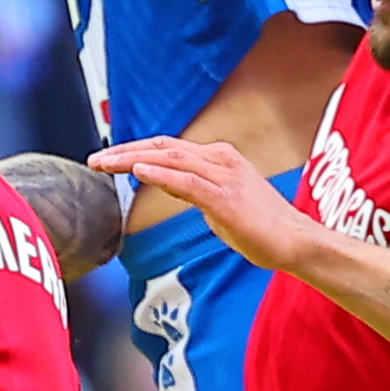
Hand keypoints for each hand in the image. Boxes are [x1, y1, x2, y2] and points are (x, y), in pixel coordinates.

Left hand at [91, 136, 324, 272]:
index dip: (135, 150)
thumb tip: (166, 183)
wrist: (295, 242)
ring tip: (105, 163)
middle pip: (163, 148)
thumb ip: (193, 189)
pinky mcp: (225, 197)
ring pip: (170, 159)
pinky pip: (187, 181)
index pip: (168, 148)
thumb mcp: (218, 203)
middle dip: (125, 151)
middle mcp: (219, 159)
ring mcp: (223, 176)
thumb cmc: (260, 227)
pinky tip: (139, 170)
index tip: (108, 159)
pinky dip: (161, 173)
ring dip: (132, 159)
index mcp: (218, 158)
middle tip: (94, 160)